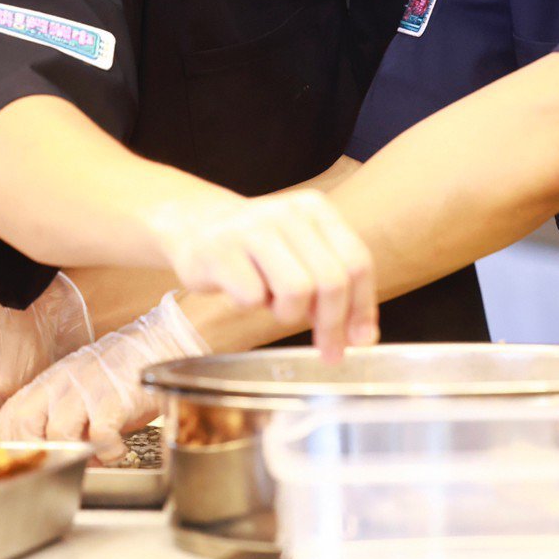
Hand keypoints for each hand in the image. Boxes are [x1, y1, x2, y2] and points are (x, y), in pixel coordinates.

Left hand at [0, 291, 205, 460]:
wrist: (159, 344)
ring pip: (58, 435)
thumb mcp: (80, 388)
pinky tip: (118, 448)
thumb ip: (61, 415)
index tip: (25, 463)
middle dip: (39, 454)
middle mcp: (62, 383)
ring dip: (77, 457)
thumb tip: (51, 457)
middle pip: (25, 425)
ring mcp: (86, 390)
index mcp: (50, 382)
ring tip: (96, 457)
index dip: (10, 444)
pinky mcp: (113, 399)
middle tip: (61, 467)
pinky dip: (108, 453)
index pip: (11, 415)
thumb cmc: (120, 374)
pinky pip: (99, 437)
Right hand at [150, 190, 376, 361]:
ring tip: (275, 306)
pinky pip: (252, 297)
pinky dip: (252, 306)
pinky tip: (244, 293)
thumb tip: (364, 338)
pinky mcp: (219, 250)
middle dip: (332, 324)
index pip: (357, 262)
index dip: (362, 308)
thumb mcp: (302, 255)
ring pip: (297, 290)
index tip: (358, 341)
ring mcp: (251, 228)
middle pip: (332, 280)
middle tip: (326, 349)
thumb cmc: (257, 251)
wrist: (194, 226)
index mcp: (315, 209)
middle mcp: (287, 212)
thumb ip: (336, 289)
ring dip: (289, 313)